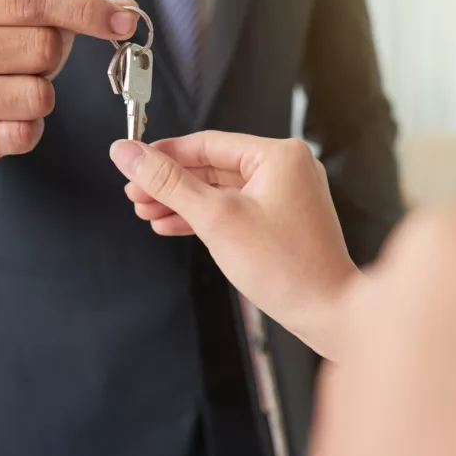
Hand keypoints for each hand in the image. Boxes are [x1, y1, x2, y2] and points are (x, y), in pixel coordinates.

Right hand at [0, 0, 137, 182]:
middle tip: (38, 63)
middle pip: (42, 47)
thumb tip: (127, 9)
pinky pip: (25, 135)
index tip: (124, 23)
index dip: (84, 10)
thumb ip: (71, 9)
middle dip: (56, 57)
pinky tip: (12, 119)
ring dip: (44, 95)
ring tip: (20, 89)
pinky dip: (31, 129)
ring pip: (38, 96)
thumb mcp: (18, 21)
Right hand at [110, 132, 358, 359]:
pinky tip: (173, 225)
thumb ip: (168, 183)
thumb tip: (128, 153)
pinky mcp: (282, 220)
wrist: (327, 312)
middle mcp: (287, 168)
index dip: (165, 154)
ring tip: (147, 212)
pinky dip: (205, 217)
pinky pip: (235, 209)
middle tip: (135, 193)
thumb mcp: (215, 218)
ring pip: (221, 190)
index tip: (132, 161)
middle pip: (212, 166)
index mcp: (279, 155)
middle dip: (170, 183)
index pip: (208, 143)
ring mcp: (287, 195)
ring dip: (183, 202)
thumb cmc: (286, 267)